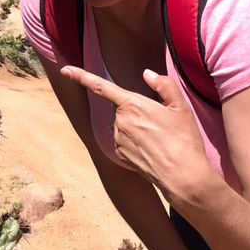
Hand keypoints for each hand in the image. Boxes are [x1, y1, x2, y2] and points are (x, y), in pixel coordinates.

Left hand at [61, 66, 212, 198]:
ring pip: (124, 126)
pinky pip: (125, 143)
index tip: (65, 70)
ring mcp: (118, 139)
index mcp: (132, 104)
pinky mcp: (120, 155)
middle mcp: (120, 121)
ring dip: (137, 130)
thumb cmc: (184, 141)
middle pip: (123, 110)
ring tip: (160, 142)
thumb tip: (147, 74)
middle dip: (137, 114)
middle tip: (161, 127)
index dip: (81, 76)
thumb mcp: (181, 108)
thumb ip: (164, 85)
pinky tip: (153, 152)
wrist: (184, 179)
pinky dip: (136, 145)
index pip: (101, 86)